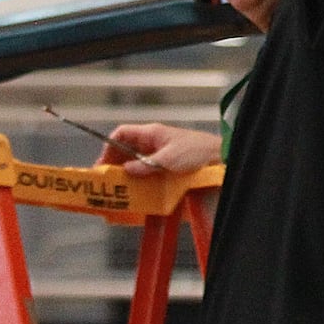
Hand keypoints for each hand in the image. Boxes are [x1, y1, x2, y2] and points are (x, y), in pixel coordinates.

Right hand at [96, 123, 220, 176]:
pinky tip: (138, 191)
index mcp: (152, 133)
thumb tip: (126, 170)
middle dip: (115, 163)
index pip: (122, 133)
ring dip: (128, 173)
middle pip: (126, 149)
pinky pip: (148, 170)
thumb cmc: (197, 152)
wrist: (220, 158)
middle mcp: (154, 142)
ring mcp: (160, 153)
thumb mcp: (168, 159)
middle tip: (108, 180)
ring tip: (120, 188)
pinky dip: (141, 179)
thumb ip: (146, 165)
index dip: (109, 145)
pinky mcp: (167, 166)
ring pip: (136, 161)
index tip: (103, 163)